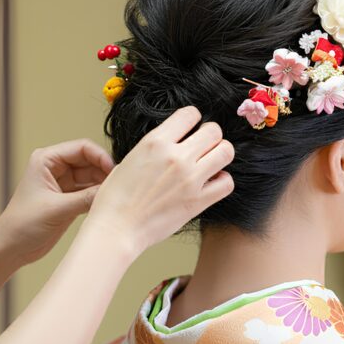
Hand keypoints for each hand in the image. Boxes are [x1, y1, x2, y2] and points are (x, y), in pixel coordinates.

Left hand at [0, 139, 114, 264]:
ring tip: (116, 195)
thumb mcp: (57, 209)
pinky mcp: (69, 199)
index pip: (81, 148)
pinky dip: (99, 196)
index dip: (101, 156)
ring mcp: (63, 184)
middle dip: (105, 171)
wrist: (12, 248)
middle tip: (120, 184)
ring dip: (103, 184)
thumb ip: (86, 198)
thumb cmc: (23, 224)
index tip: (114, 170)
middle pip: (90, 160)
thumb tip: (112, 189)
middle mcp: (55, 168)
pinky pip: (90, 192)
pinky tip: (108, 202)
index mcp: (46, 160)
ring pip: (92, 176)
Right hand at [84, 107, 233, 258]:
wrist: (116, 229)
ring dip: (220, 154)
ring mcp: (189, 179)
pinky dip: (222, 181)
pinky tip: (211, 183)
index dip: (193, 119)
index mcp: (155, 142)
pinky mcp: (198, 201)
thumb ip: (156, 148)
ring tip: (210, 162)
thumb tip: (172, 144)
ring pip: (226, 151)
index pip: (190, 114)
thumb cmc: (116, 198)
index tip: (191, 129)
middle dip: (211, 136)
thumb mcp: (130, 159)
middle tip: (203, 147)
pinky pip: (227, 182)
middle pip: (214, 131)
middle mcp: (175, 156)